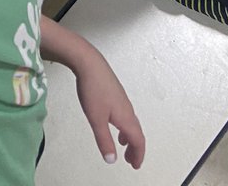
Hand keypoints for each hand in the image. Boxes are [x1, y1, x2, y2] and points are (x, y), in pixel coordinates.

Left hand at [75, 51, 144, 168]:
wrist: (89, 63)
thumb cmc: (93, 89)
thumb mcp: (96, 119)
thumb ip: (104, 140)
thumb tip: (111, 159)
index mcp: (126, 117)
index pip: (138, 140)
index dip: (138, 155)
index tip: (135, 165)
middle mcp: (127, 108)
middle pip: (136, 132)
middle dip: (135, 148)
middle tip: (130, 160)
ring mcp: (122, 99)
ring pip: (131, 122)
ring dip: (129, 136)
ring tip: (122, 144)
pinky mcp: (115, 93)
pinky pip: (125, 114)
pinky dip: (123, 125)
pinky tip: (113, 123)